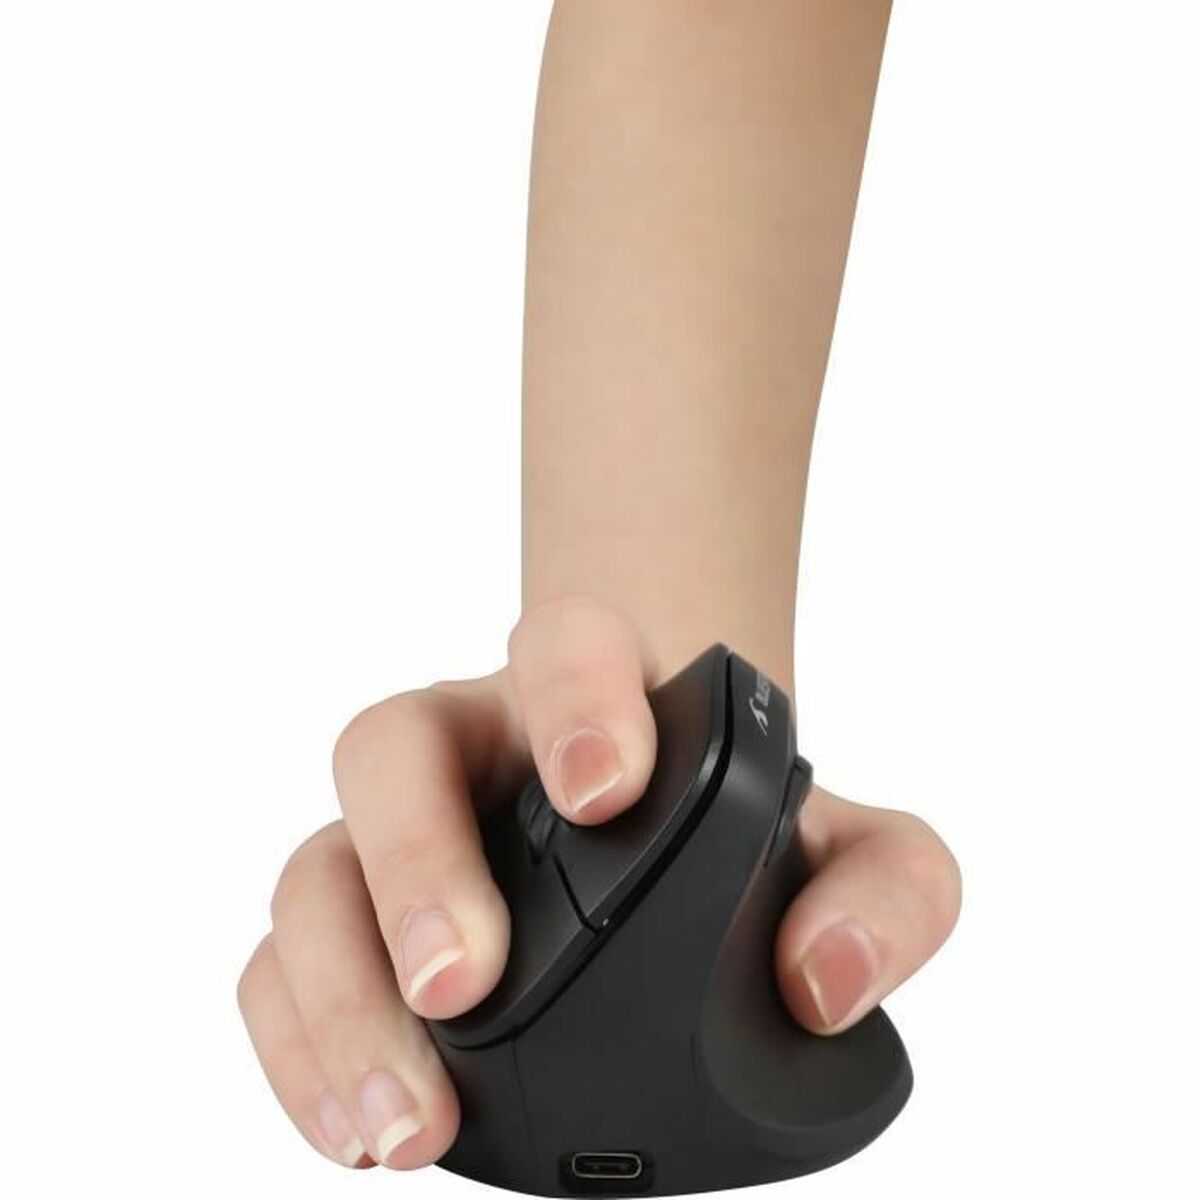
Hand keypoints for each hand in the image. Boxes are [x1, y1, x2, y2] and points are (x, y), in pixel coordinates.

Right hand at [237, 598, 960, 1170]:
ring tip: (408, 1120)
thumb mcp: (858, 851)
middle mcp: (472, 748)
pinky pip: (282, 965)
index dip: (574, 697)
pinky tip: (358, 1125)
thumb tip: (825, 979)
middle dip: (418, 863)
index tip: (605, 790)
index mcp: (591, 697)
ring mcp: (400, 833)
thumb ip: (891, 890)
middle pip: (390, 749)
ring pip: (315, 870)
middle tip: (469, 982)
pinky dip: (300, 1043)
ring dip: (340, 993)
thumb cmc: (747, 842)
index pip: (564, 642)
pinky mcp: (355, 927)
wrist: (664, 855)